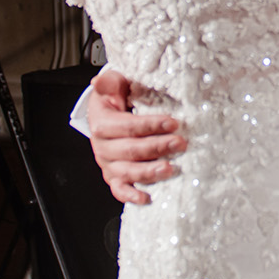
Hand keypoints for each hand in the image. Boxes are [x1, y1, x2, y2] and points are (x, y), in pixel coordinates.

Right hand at [88, 68, 185, 205]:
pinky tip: (147, 198)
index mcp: (101, 124)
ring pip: (127, 172)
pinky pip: (120, 190)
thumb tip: (98, 81)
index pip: (126, 126)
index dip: (149, 125)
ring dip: (149, 172)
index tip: (172, 122)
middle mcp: (102, 147)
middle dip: (157, 147)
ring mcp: (108, 164)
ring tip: (170, 169)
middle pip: (130, 150)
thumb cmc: (115, 98)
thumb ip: (109, 83)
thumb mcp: (113, 85)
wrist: (108, 113)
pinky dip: (132, 196)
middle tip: (180, 143)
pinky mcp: (114, 177)